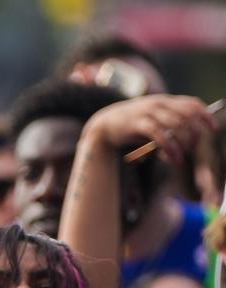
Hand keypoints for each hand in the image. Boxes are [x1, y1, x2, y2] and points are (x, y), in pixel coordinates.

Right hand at [86, 94, 217, 163]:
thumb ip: (168, 125)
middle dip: (194, 133)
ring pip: (176, 125)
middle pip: (187, 115)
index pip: (192, 104)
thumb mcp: (151, 122)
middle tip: (191, 148)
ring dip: (182, 144)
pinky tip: (171, 158)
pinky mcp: (138, 123)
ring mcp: (148, 112)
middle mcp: (158, 103)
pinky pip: (160, 135)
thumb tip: (188, 138)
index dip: (205, 116)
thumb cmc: (130, 127)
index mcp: (164, 101)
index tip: (213, 129)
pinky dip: (169, 148)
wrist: (103, 126)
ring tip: (179, 159)